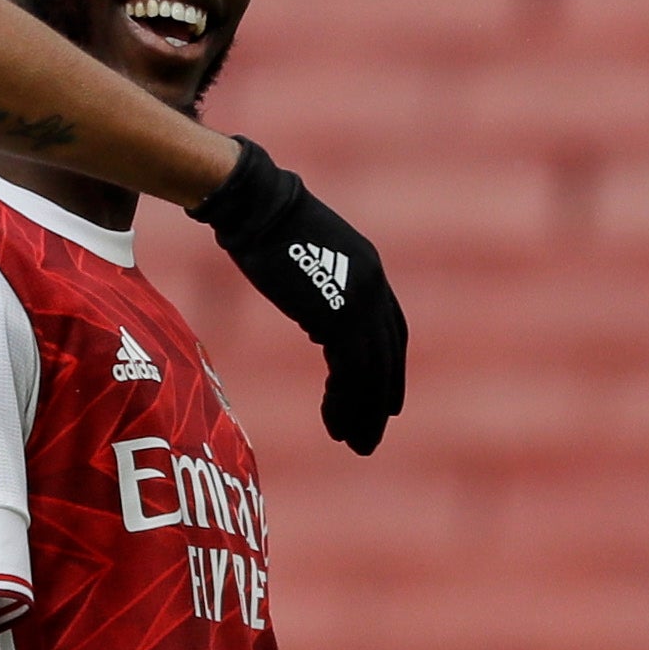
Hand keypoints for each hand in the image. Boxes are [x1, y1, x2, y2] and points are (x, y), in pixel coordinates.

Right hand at [192, 134, 406, 453]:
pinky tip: (333, 422)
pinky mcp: (337, 315)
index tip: (386, 402)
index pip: (391, 332)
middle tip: (370, 435)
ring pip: (371, 371)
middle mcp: (374, 288)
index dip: (389, 369)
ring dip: (362, 411)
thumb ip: (324, 292)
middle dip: (380, 399)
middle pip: (386, 357)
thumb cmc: (267, 226)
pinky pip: (350, 371)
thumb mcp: (309, 259)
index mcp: (371, 272)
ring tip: (354, 443)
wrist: (256, 206)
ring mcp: (359, 301)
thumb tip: (320, 323)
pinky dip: (343, 401)